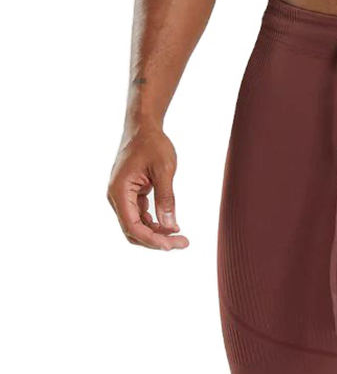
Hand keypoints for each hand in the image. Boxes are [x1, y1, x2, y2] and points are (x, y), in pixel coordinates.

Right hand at [107, 125, 188, 250]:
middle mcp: (117, 197)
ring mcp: (123, 197)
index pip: (132, 226)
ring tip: (181, 237)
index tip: (172, 245)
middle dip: (157, 241)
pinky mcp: (131, 196)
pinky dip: (156, 225)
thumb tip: (170, 226)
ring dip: (158, 235)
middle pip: (133, 231)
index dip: (151, 239)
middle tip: (183, 243)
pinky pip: (141, 218)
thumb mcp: (164, 170)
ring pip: (138, 227)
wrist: (144, 128)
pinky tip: (173, 226)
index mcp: (119, 191)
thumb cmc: (152, 144)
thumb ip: (166, 199)